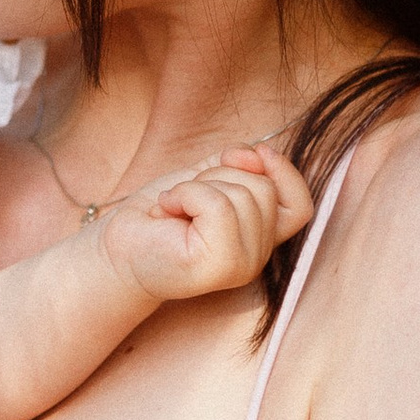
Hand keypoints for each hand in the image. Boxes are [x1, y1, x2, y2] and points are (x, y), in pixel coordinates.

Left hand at [101, 144, 312, 304]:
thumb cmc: (159, 214)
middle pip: (263, 188)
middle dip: (219, 174)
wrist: (117, 247)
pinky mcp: (221, 266)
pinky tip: (169, 210)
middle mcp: (258, 257)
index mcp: (260, 238)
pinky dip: (187, 194)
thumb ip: (238, 164)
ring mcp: (243, 265)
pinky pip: (218, 204)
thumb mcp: (205, 178)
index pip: (302, 207)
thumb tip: (258, 154)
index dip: (286, 173)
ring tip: (176, 207)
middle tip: (185, 197)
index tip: (257, 153)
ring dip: (198, 186)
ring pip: (243, 193)